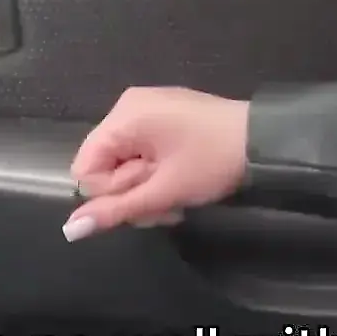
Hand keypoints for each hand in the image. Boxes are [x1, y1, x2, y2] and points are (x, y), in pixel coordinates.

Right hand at [63, 86, 249, 240]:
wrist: (266, 140)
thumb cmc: (213, 161)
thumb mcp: (164, 190)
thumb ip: (116, 210)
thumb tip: (69, 229)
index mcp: (123, 116)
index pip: (85, 168)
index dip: (112, 193)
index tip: (147, 196)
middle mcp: (129, 106)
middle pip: (105, 165)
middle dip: (133, 192)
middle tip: (168, 198)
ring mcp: (149, 108)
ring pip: (125, 162)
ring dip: (148, 187)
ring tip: (179, 193)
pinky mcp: (166, 116)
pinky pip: (143, 150)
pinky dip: (157, 172)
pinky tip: (182, 180)